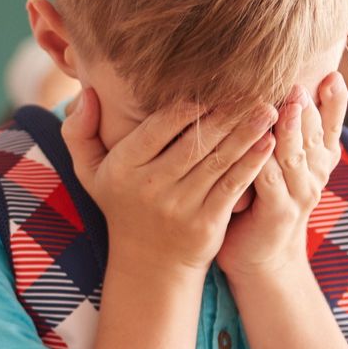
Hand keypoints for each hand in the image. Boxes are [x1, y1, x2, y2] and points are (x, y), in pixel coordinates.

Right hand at [62, 88, 276, 276]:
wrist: (149, 263)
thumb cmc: (123, 203)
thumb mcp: (89, 172)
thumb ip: (79, 131)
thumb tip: (87, 92)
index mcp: (124, 167)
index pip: (157, 128)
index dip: (186, 107)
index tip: (211, 84)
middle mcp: (151, 186)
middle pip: (194, 143)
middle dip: (226, 114)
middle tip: (253, 88)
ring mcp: (180, 207)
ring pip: (218, 162)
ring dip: (246, 133)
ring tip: (268, 108)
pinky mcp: (206, 223)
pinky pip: (233, 186)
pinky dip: (252, 163)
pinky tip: (268, 142)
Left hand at [217, 71, 347, 279]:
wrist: (263, 258)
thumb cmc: (263, 200)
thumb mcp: (281, 162)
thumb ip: (285, 132)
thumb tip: (280, 87)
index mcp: (318, 159)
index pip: (331, 124)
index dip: (335, 101)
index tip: (333, 74)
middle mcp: (315, 174)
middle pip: (313, 134)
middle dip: (307, 107)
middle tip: (300, 82)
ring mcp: (300, 194)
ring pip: (294, 154)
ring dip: (290, 129)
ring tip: (287, 105)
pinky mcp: (278, 211)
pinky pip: (270, 179)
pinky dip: (264, 158)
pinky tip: (259, 142)